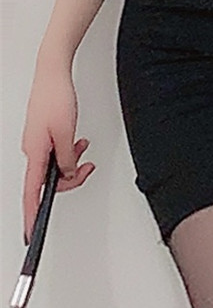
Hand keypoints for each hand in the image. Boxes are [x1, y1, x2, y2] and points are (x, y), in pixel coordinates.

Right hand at [21, 63, 94, 244]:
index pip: (31, 193)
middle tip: (86, 169)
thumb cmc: (55, 97)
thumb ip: (67, 158)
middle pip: (47, 180)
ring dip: (71, 161)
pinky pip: (55, 151)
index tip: (31, 233)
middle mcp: (32, 150)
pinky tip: (77, 142)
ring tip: (83, 148)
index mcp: (34, 153)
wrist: (52, 73)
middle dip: (69, 178)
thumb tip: (67, 175)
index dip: (31, 215)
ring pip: (53, 164)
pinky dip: (68, 150)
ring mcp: (37, 142)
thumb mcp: (67, 132)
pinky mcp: (43, 133)